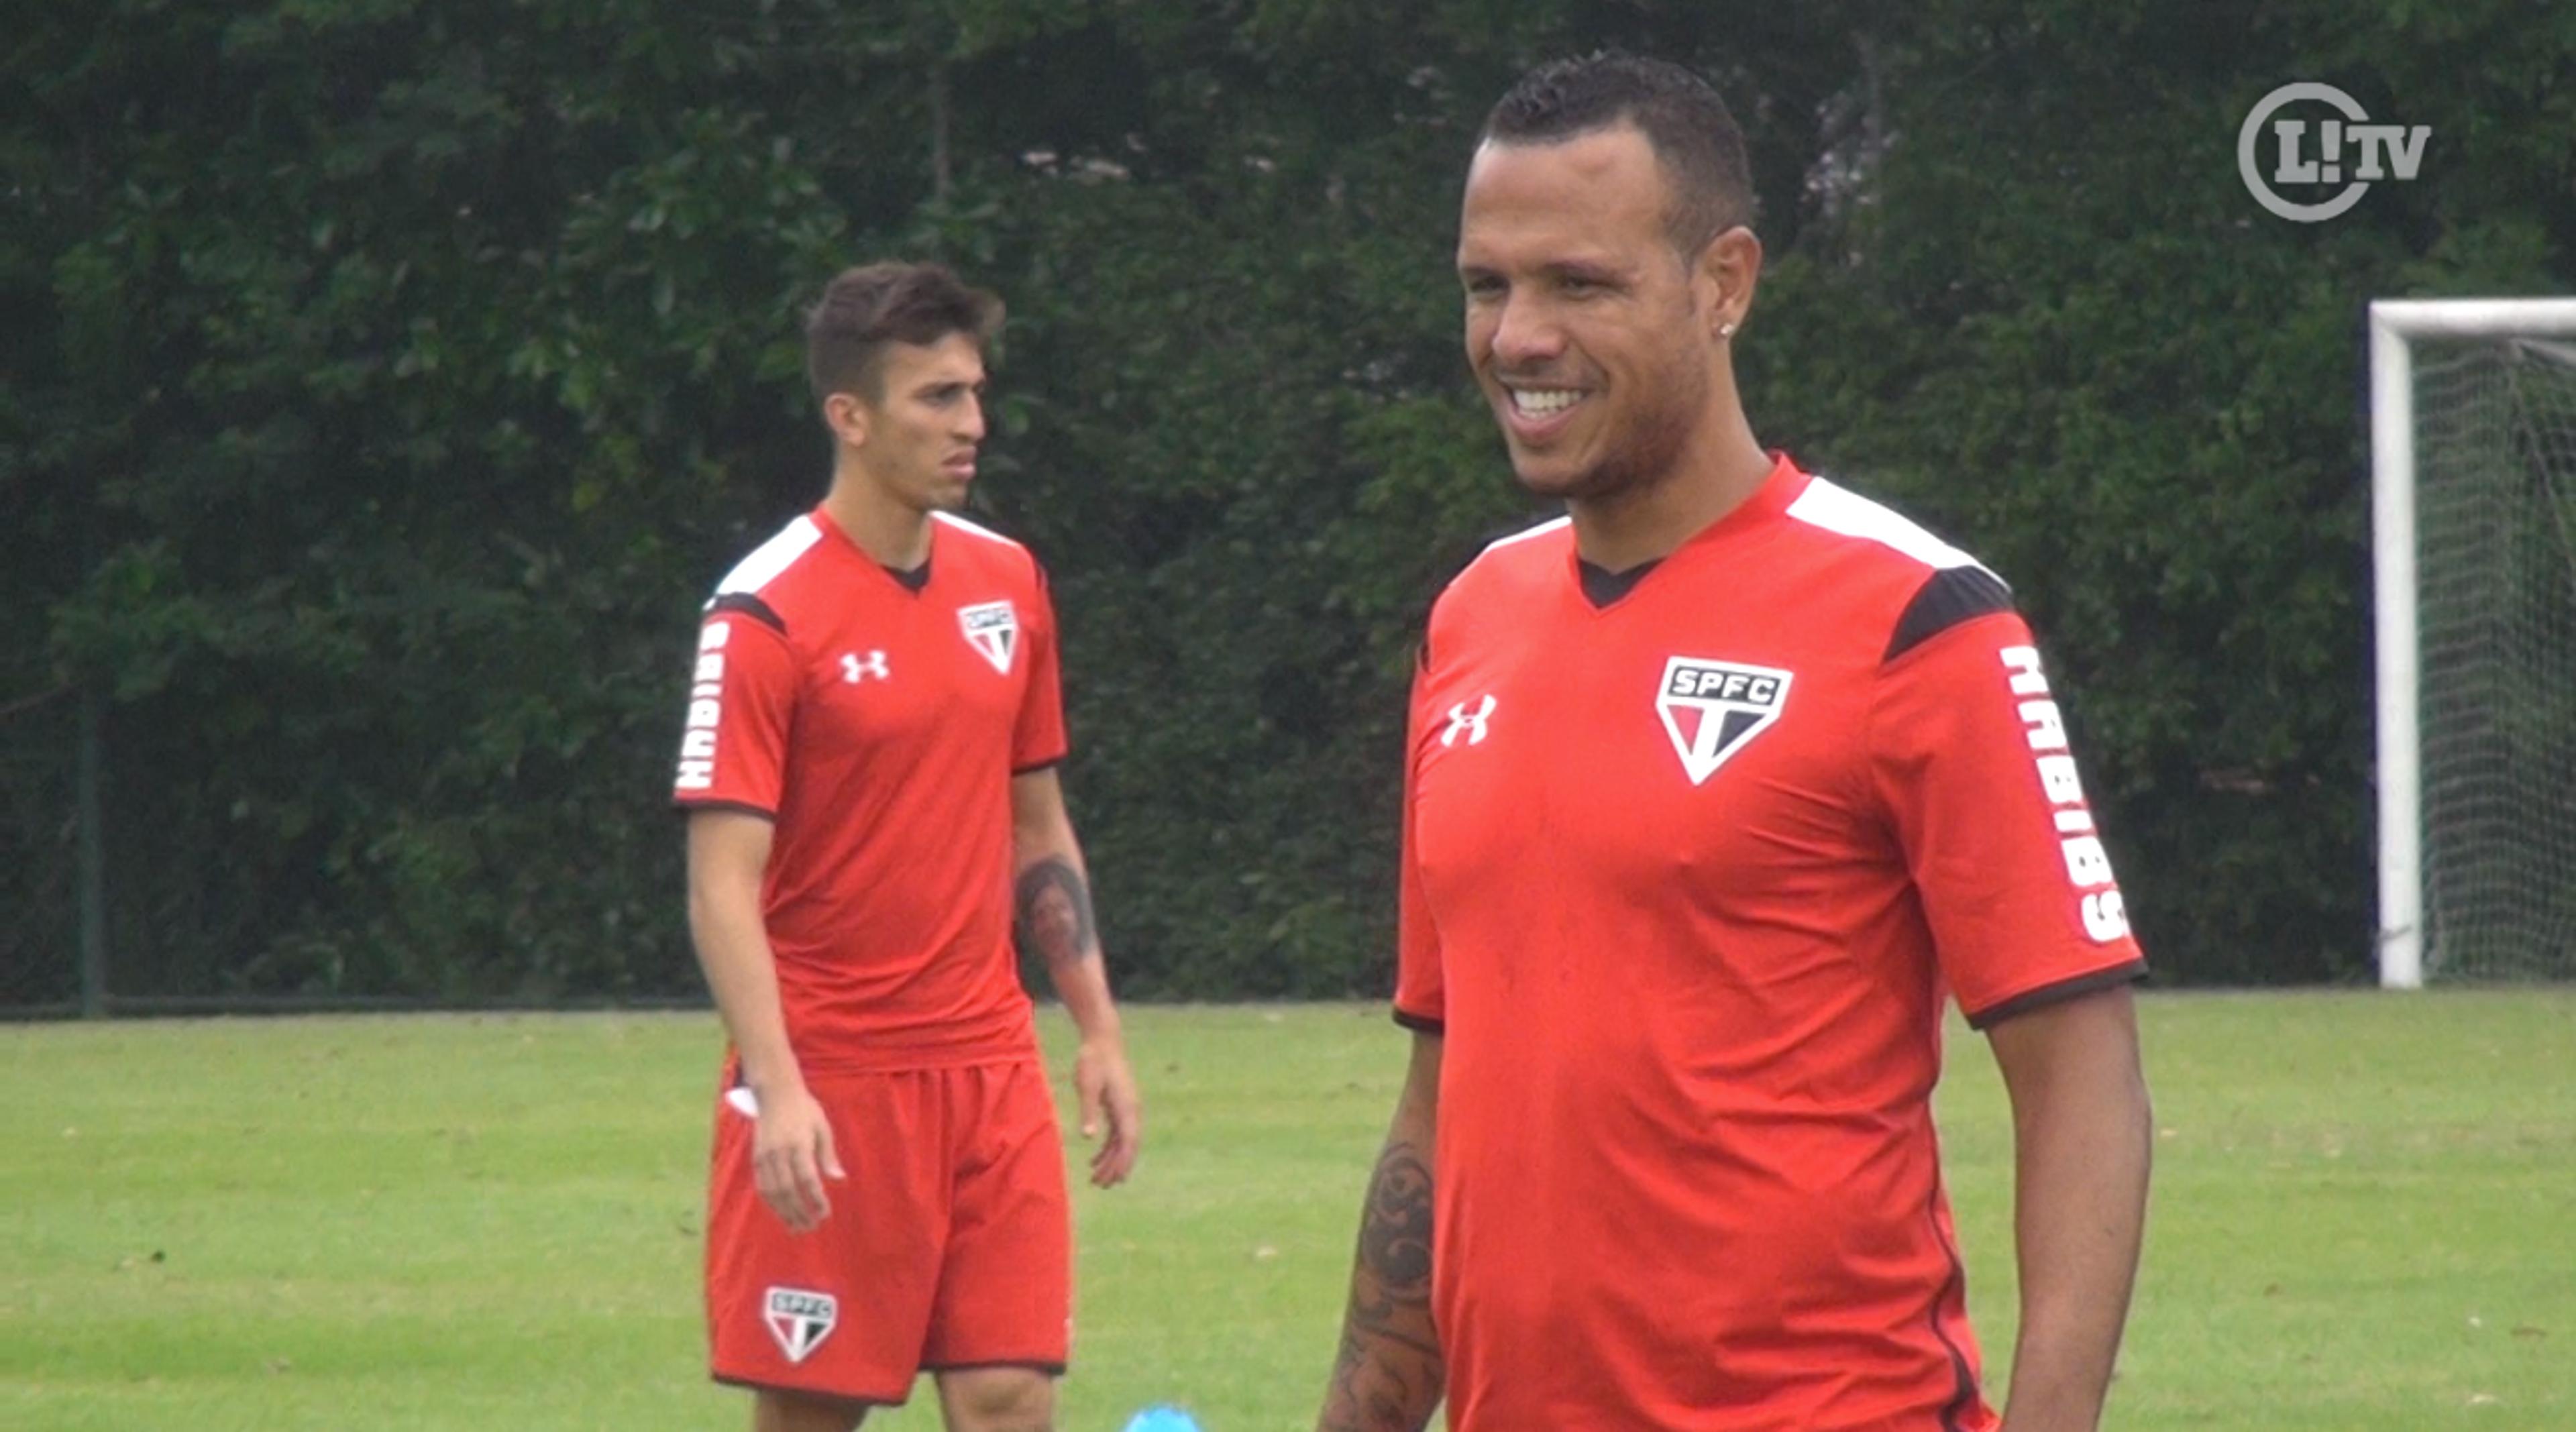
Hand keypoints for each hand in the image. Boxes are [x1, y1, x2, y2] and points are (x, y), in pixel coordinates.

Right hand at [749, 1081, 844, 1232]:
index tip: (825, 1214)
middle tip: (811, 1227)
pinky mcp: (756, 1158)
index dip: (816, 1200)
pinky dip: (771, 1202)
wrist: (775, 1093)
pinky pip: (762, 1186)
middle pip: (788, 1191)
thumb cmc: (804, 1110)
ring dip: (784, 1213)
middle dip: (800, 1212)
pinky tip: (780, 1212)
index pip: (808, 1179)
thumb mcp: (822, 1127)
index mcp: (799, 1145)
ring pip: (773, 1192)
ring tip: (796, 1227)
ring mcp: (765, 1157)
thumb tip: (839, 1180)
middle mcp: (779, 1153)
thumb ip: (828, 1155)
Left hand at [1073, 1035, 1141, 1187]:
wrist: (1103, 1039)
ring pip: (1123, 1143)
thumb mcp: (1087, 1085)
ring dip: (1111, 1161)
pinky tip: (1094, 1159)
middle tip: (1100, 1186)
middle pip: (1128, 1147)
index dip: (1123, 1163)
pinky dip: (1108, 1149)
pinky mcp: (1120, 1106)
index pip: (1129, 1142)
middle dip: (1117, 1168)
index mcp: (1127, 1107)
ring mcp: (1127, 1109)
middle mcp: (1132, 1110)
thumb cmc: (1093, 1060)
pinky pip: (1118, 1134)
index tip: (1113, 1181)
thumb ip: (1089, 1111)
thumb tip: (1089, 1137)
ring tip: (1096, 1180)